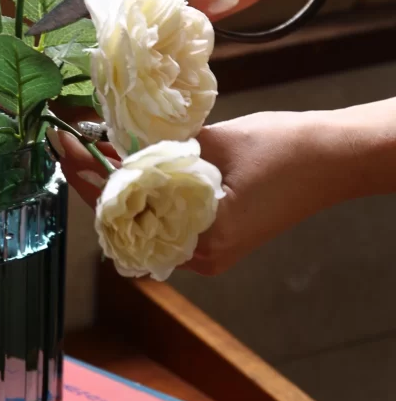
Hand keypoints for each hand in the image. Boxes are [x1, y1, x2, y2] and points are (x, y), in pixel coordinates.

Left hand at [55, 110, 353, 274]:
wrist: (333, 161)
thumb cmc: (284, 149)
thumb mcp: (215, 142)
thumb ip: (161, 150)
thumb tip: (114, 143)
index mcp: (203, 239)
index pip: (126, 212)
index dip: (92, 180)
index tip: (67, 147)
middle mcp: (199, 258)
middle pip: (129, 224)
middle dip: (97, 185)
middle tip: (70, 147)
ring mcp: (205, 254)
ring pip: (144, 225)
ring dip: (116, 192)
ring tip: (87, 156)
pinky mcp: (211, 241)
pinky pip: (162, 224)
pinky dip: (141, 199)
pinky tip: (124, 172)